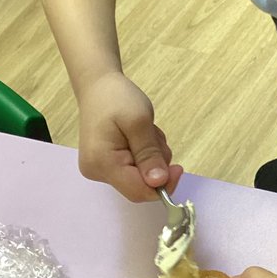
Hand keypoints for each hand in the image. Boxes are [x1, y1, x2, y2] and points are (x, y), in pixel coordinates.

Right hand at [77, 71, 182, 200]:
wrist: (98, 85)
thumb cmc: (117, 98)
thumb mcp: (139, 122)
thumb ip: (149, 154)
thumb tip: (159, 183)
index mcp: (102, 163)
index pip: (138, 191)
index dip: (163, 185)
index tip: (179, 167)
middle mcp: (97, 172)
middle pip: (139, 185)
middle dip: (156, 164)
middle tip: (153, 136)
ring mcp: (100, 169)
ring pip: (140, 176)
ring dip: (152, 156)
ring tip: (145, 131)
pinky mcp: (106, 164)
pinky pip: (135, 168)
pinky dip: (144, 154)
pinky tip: (139, 135)